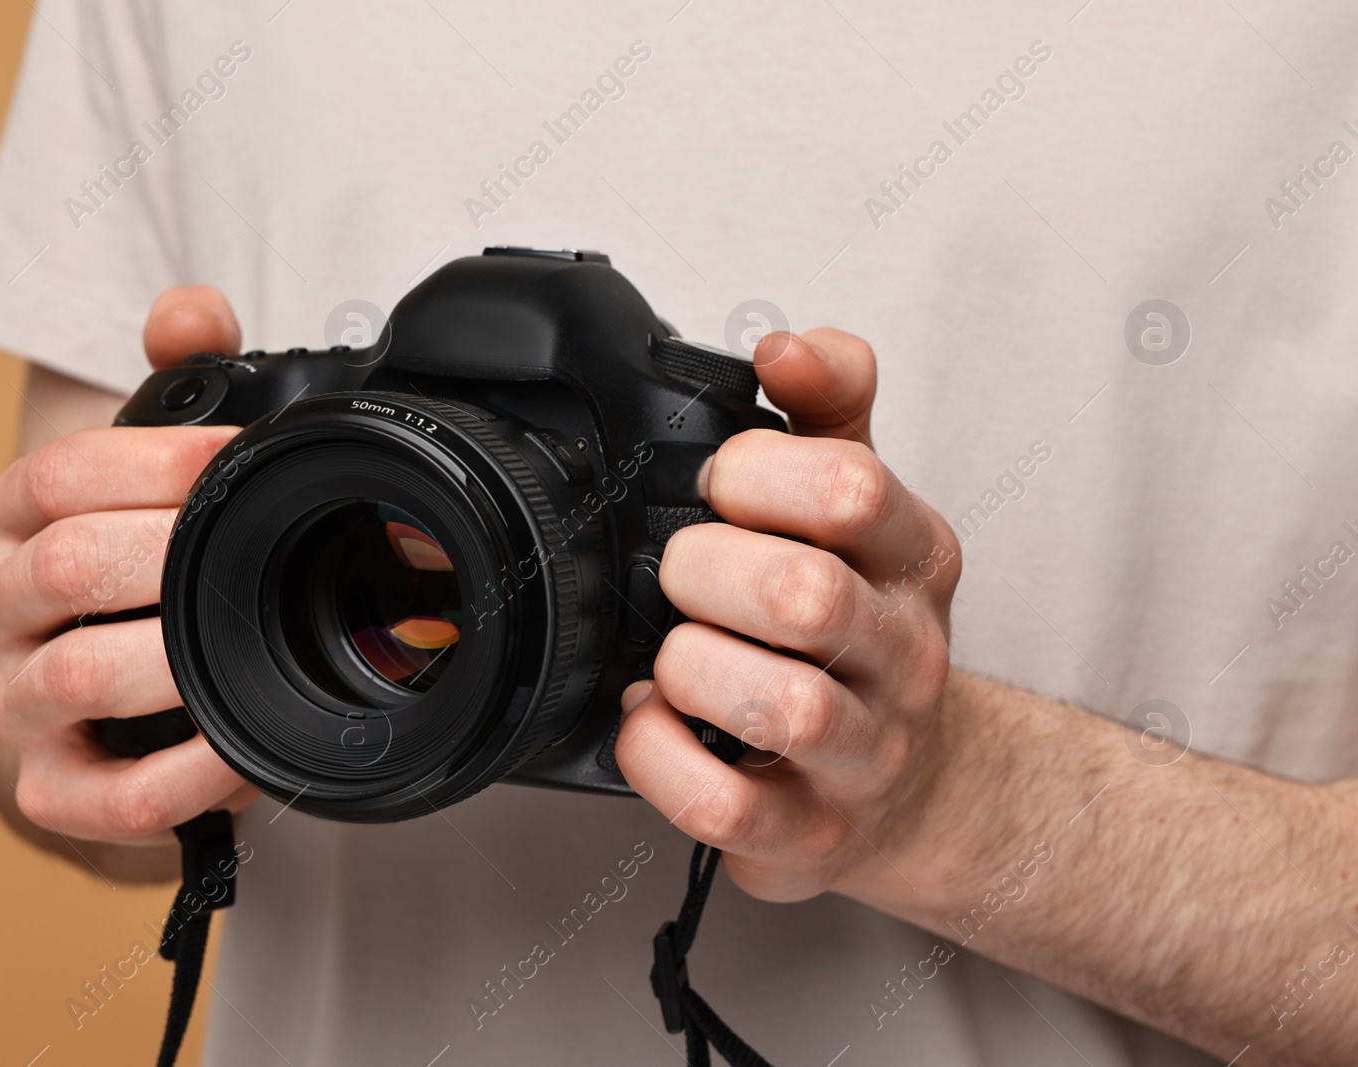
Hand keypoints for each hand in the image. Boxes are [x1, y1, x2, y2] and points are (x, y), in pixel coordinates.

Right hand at [0, 287, 257, 843]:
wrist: (109, 692)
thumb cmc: (139, 565)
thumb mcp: (152, 469)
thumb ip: (177, 378)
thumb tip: (191, 312)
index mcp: (13, 522)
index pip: (57, 476)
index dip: (155, 458)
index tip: (242, 456)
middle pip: (64, 567)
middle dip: (173, 552)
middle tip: (261, 544)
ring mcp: (16, 705)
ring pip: (72, 677)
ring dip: (173, 658)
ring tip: (256, 639)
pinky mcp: (53, 791)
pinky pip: (114, 795)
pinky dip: (186, 776)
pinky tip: (246, 750)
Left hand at [614, 330, 960, 902]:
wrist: (906, 783)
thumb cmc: (859, 631)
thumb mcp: (861, 507)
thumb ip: (830, 409)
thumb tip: (786, 344)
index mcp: (912, 557)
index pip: (847, 486)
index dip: (751, 474)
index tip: (715, 486)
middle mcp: (903, 654)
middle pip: (806, 594)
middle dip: (706, 571)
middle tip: (679, 574)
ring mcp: (866, 753)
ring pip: (783, 707)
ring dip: (692, 668)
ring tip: (672, 657)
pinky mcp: (813, 834)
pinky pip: (727, 807)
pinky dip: (662, 759)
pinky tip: (652, 722)